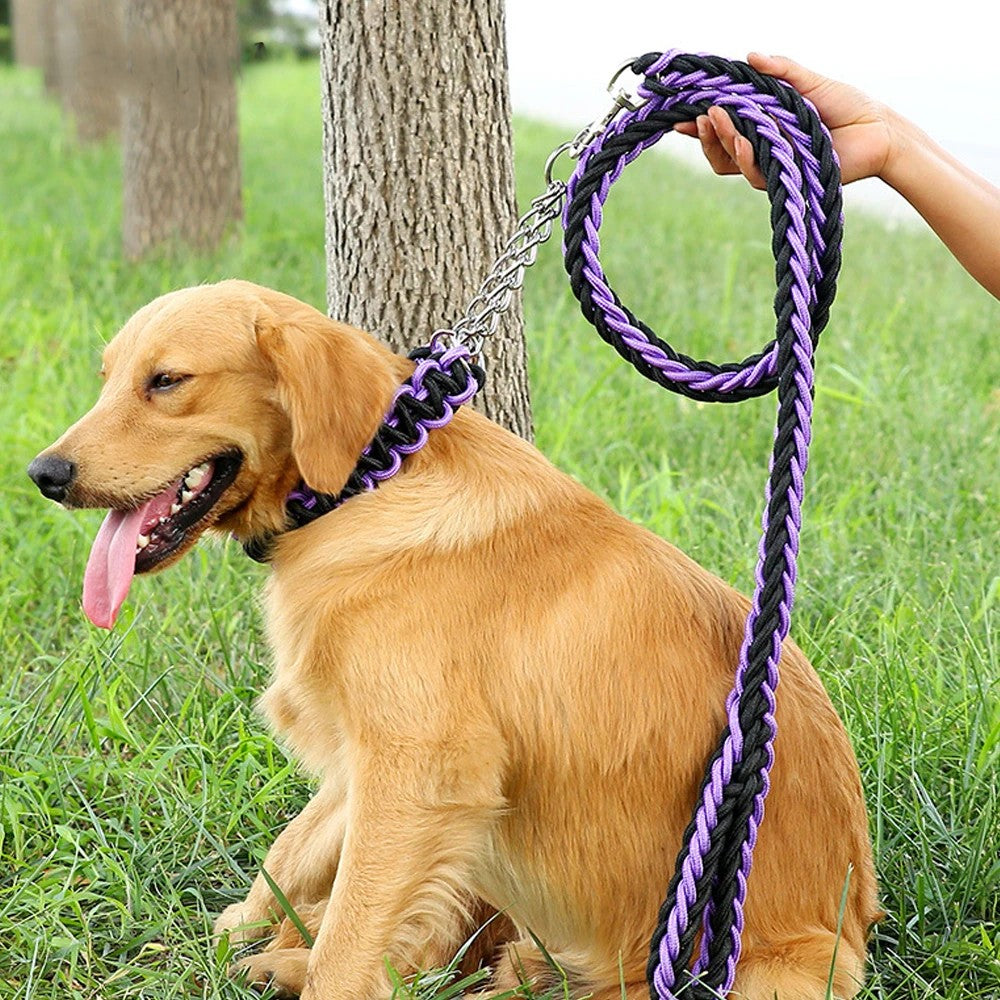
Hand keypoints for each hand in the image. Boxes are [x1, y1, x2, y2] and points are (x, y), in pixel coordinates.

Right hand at [674, 53, 894, 186]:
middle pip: (720, 151)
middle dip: (706, 134)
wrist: (876, 130)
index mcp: (763, 126)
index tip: (680, 117)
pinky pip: (755, 173)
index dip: (699, 127)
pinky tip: (745, 141)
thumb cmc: (846, 105)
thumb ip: (779, 71)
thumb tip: (750, 55)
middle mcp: (763, 148)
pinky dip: (746, 156)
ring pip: (732, 162)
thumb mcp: (808, 82)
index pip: (723, 129)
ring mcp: (771, 166)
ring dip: (722, 141)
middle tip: (702, 114)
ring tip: (718, 118)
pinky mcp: (784, 180)